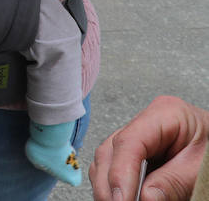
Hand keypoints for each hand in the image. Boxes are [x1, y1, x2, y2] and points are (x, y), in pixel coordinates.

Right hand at [91, 95, 208, 200]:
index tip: (121, 200)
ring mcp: (139, 138)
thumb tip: (145, 197)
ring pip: (107, 160)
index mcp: (166, 114)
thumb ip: (174, 181)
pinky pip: (117, 169)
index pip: (129, 142)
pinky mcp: (138, 154)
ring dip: (109, 187)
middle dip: (110, 183)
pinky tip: (124, 198)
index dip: (120, 173)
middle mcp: (146, 124)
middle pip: (111, 151)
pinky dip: (118, 187)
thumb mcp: (202, 168)